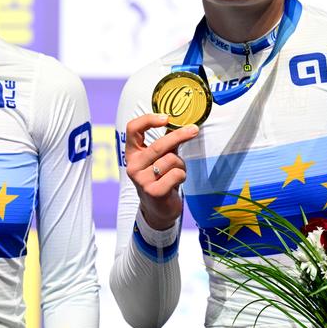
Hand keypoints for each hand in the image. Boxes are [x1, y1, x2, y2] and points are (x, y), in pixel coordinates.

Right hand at [125, 114, 198, 229]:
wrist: (158, 210)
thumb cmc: (160, 178)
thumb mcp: (159, 158)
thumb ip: (167, 143)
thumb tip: (183, 123)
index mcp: (132, 153)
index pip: (132, 129)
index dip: (148, 120)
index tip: (166, 118)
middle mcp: (133, 166)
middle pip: (158, 145)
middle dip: (179, 136)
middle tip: (194, 129)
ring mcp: (141, 180)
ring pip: (171, 160)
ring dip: (180, 164)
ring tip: (176, 173)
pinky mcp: (153, 191)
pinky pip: (176, 174)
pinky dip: (182, 176)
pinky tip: (176, 183)